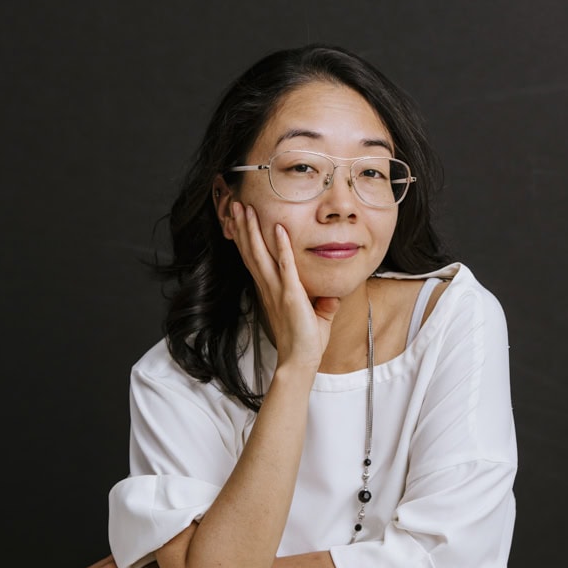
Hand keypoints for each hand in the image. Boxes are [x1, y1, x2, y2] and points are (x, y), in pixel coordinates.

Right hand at [229, 202, 339, 369]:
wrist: (300, 362)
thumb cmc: (305, 343)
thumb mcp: (316, 319)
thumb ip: (322, 305)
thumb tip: (331, 297)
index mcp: (270, 291)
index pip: (254, 259)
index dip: (245, 239)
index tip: (239, 220)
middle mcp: (268, 288)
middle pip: (251, 252)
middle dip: (243, 227)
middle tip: (236, 204)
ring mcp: (277, 291)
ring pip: (260, 255)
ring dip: (253, 230)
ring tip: (246, 209)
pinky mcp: (291, 296)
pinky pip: (285, 267)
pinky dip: (282, 248)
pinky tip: (278, 229)